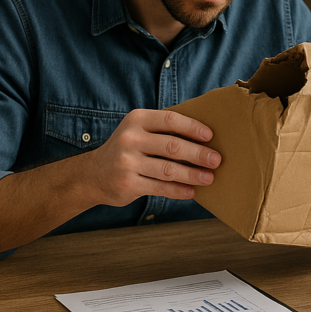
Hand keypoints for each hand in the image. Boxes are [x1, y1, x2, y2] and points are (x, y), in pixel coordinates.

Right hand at [86, 109, 220, 205]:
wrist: (93, 175)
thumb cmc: (128, 150)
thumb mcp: (138, 131)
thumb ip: (163, 131)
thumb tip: (203, 138)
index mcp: (136, 120)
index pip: (170, 120)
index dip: (193, 127)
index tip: (211, 136)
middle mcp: (130, 139)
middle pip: (172, 146)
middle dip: (198, 154)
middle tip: (216, 160)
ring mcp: (127, 162)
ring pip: (168, 170)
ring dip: (192, 174)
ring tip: (209, 178)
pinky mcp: (128, 184)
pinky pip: (160, 188)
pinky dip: (178, 190)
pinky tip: (191, 191)